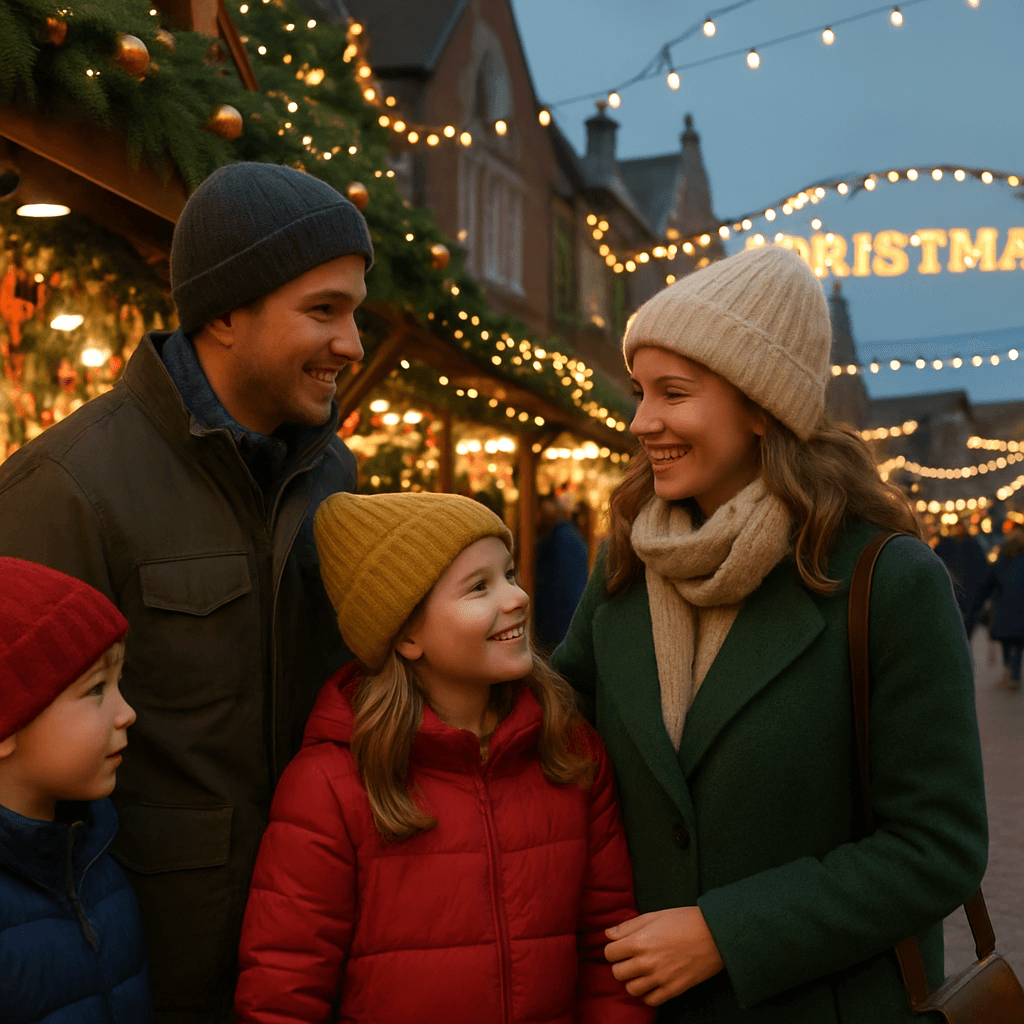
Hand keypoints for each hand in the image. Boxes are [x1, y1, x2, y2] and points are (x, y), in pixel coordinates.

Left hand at [604, 907, 723, 1005]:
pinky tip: (652, 983)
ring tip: (641, 971)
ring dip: (633, 980)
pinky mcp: (673, 989)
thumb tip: (607, 934)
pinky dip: (648, 994)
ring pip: (631, 989)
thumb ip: (628, 926)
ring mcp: (660, 978)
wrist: (715, 934)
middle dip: (621, 965)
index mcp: (639, 941)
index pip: (609, 953)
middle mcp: (646, 962)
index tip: (621, 947)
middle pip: (617, 973)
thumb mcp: (653, 916)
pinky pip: (650, 1000)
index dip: (613, 950)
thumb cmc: (684, 920)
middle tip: (631, 959)